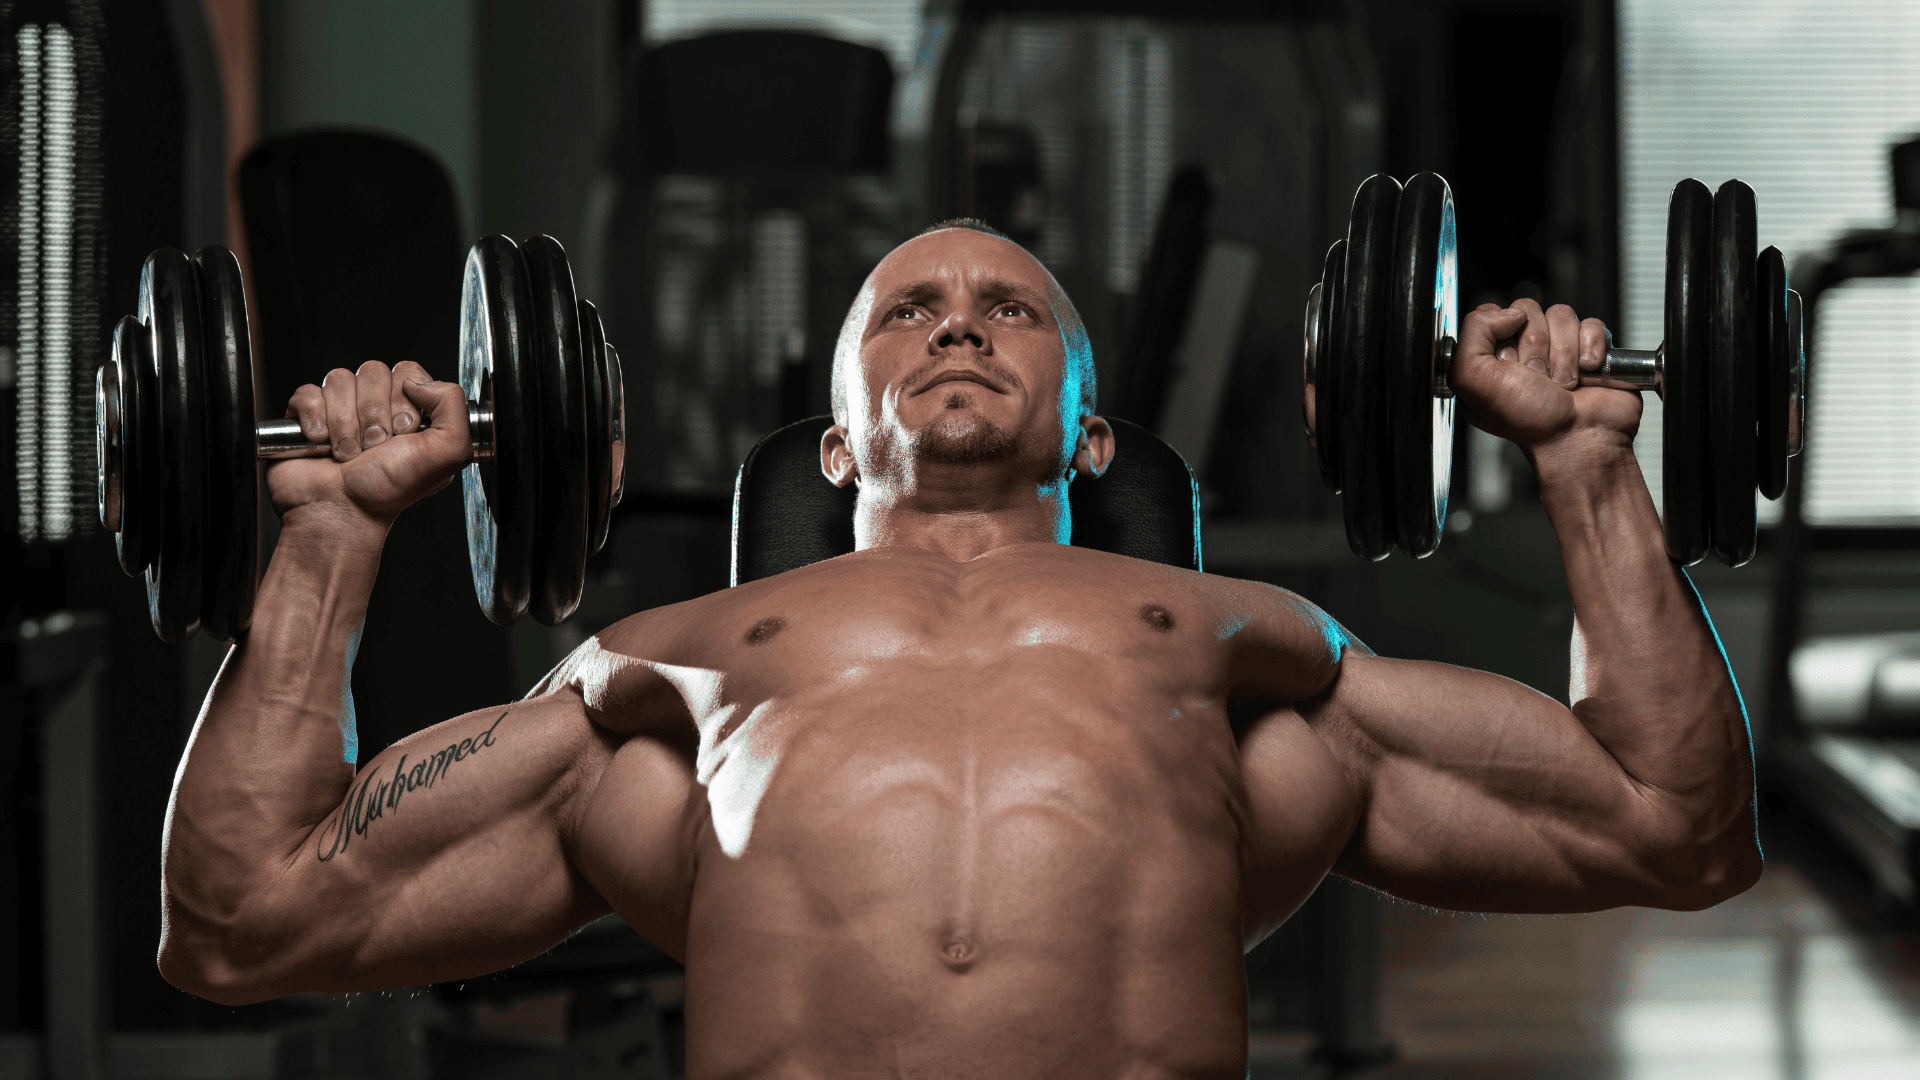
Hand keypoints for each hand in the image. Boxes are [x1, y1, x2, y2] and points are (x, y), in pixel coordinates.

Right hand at [270, 360, 470, 526]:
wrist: (341, 512)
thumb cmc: (389, 489)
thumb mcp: (448, 452)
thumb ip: (455, 406)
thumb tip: (421, 380)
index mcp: (411, 410)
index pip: (407, 372)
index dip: (403, 400)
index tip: (403, 433)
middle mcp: (377, 406)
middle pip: (372, 371)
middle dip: (374, 414)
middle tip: (374, 447)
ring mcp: (340, 408)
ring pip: (339, 380)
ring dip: (345, 423)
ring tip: (349, 452)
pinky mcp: (308, 414)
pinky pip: (308, 392)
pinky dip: (315, 420)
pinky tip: (321, 443)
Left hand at [1453, 299, 1640, 454]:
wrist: (1578, 438)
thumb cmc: (1528, 420)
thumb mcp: (1473, 380)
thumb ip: (1471, 333)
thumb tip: (1508, 311)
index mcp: (1489, 359)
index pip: (1491, 314)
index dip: (1501, 335)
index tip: (1507, 365)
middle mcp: (1521, 352)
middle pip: (1528, 310)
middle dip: (1535, 346)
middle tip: (1537, 378)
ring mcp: (1557, 349)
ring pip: (1561, 314)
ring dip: (1563, 353)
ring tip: (1562, 383)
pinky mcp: (1590, 348)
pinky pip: (1591, 323)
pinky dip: (1591, 347)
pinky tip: (1587, 372)